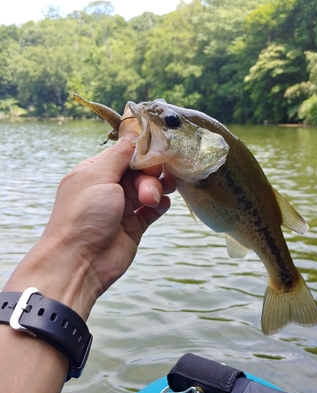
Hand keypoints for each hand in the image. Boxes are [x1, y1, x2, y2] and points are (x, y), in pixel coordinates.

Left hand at [3, 129, 174, 319]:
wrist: (80, 263)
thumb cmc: (82, 216)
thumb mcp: (98, 176)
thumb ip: (120, 154)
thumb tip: (133, 130)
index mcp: (96, 172)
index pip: (126, 153)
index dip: (142, 153)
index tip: (155, 155)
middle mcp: (109, 187)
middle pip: (140, 170)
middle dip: (149, 176)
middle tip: (147, 190)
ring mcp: (123, 207)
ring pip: (149, 188)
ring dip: (156, 189)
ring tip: (154, 199)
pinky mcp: (134, 226)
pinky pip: (153, 209)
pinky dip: (159, 205)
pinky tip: (160, 205)